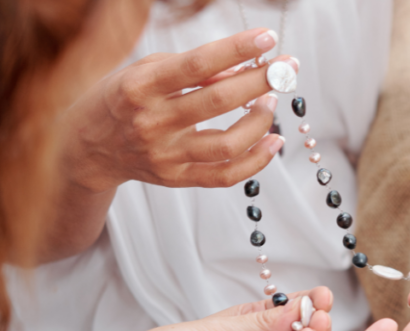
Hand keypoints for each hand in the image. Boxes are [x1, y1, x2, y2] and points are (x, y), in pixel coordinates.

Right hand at [59, 27, 295, 193]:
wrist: (87, 146)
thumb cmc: (122, 99)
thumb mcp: (147, 71)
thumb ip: (193, 69)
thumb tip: (243, 67)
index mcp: (140, 86)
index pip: (197, 64)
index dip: (236, 49)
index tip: (267, 39)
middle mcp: (152, 122)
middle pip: (219, 101)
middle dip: (261, 81)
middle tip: (287, 68)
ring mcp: (165, 154)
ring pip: (227, 143)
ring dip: (260, 120)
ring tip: (272, 101)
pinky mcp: (177, 178)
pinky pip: (226, 175)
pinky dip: (257, 160)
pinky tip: (274, 140)